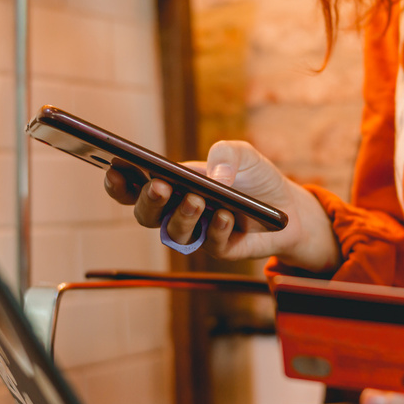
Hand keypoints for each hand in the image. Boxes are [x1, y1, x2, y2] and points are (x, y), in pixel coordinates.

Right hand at [104, 140, 340, 271]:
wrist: (289, 207)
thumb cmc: (255, 177)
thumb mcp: (242, 154)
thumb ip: (226, 154)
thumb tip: (214, 176)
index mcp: (172, 185)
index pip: (133, 188)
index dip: (118, 183)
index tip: (114, 169)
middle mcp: (177, 212)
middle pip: (147, 214)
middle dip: (149, 201)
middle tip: (160, 187)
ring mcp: (198, 232)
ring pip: (175, 234)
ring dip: (183, 216)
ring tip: (196, 200)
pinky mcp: (221, 249)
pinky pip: (213, 244)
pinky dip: (218, 229)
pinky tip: (226, 216)